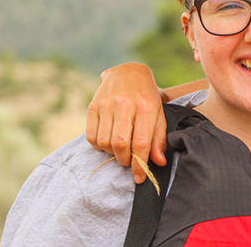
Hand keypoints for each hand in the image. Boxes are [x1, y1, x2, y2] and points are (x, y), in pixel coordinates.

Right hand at [86, 62, 167, 183]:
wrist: (128, 71)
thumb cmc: (147, 96)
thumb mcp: (159, 113)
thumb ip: (158, 138)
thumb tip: (158, 162)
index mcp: (146, 108)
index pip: (141, 143)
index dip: (140, 164)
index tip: (140, 178)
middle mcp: (125, 105)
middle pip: (121, 145)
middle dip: (125, 160)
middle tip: (129, 161)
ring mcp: (107, 105)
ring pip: (104, 142)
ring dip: (112, 153)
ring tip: (120, 149)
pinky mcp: (93, 106)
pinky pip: (91, 136)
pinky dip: (98, 145)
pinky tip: (107, 141)